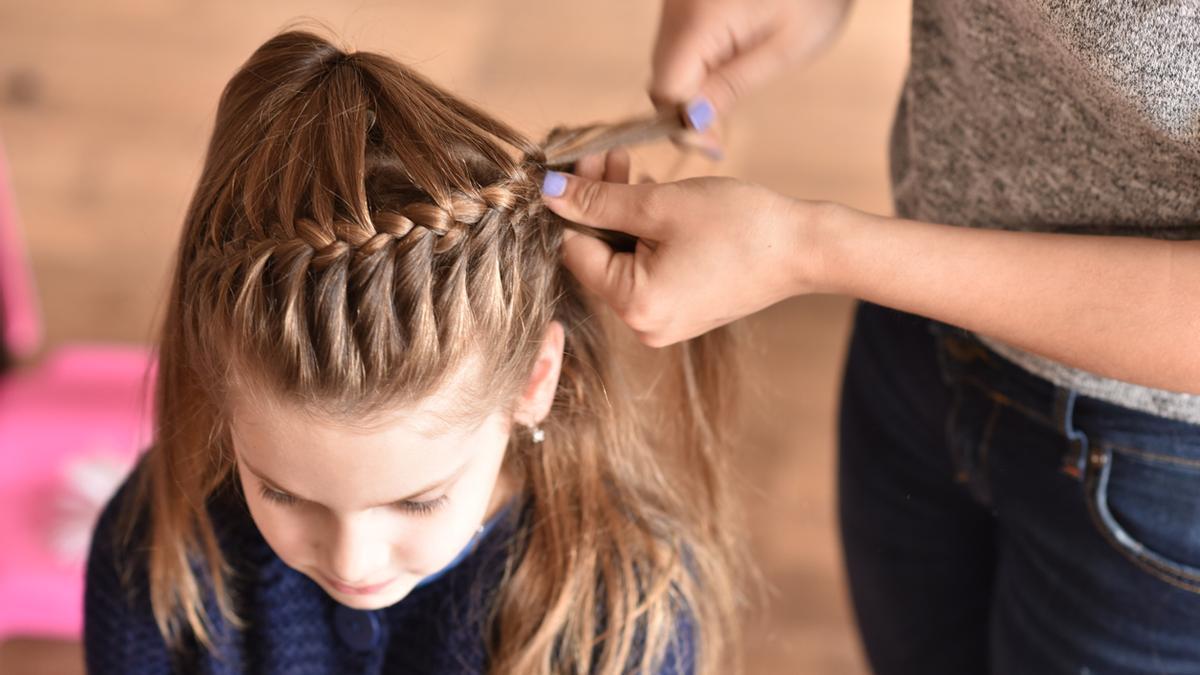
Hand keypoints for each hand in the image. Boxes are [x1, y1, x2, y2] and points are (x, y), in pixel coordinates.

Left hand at [543, 168, 833, 345]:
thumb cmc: (740, 225)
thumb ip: (599, 200)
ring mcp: (664, 322)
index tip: (582, 164)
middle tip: (608, 156)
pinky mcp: (682, 311)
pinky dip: (645, 235)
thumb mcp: (660, 203)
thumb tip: (550, 193)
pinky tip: (655, 199)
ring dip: (622, 213)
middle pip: (599, 256)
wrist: (803, 248)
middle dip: (599, 204)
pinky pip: (647, 270)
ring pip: (623, 259)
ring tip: (633, 170)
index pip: (576, 252)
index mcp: (635, 306)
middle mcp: (644, 325)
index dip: (574, 205)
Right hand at [651, 0, 850, 117]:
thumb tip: (690, 124)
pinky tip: (726, 68)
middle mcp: (676, 7)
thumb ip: (731, 86)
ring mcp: (676, 2)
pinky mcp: (685, 1)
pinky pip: (679, 44)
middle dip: (686, 109)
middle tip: (718, 135)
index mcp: (699, 18)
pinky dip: (696, 66)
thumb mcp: (783, 50)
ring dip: (691, 88)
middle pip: (662, 75)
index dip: (683, 123)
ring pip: (667, 62)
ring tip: (730, 96)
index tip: (713, 146)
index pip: (666, 88)